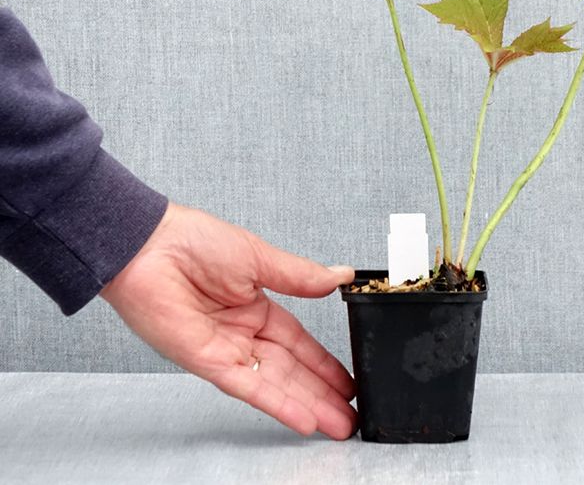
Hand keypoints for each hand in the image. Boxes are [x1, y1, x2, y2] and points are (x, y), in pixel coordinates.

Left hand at [101, 202, 356, 439]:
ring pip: (276, 382)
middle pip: (292, 369)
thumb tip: (340, 276)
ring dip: (308, 405)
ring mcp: (226, 349)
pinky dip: (276, 403)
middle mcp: (242, 332)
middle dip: (323, 393)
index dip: (324, 362)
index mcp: (256, 305)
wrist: (149, 246)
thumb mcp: (260, 257)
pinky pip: (249, 386)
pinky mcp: (208, 361)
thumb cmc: (194, 241)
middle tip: (352, 414)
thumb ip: (301, 276)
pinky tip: (303, 418)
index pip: (299, 341)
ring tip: (339, 424)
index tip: (348, 379)